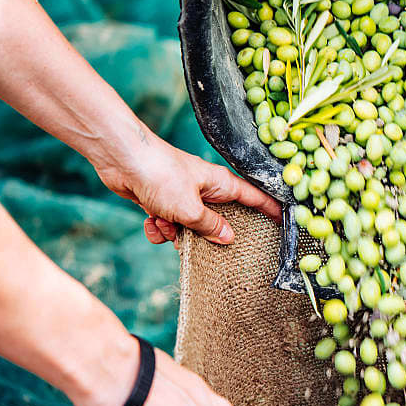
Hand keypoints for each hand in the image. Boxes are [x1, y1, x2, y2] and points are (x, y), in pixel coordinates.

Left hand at [93, 133, 280, 245]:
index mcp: (221, 184)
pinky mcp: (162, 201)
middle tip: (205, 245)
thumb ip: (210, 226)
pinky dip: (159, 228)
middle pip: (220, 220)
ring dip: (176, 233)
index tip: (284, 224)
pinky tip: (150, 222)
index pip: (255, 198)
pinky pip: (168, 224)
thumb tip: (228, 238)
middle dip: (208, 235)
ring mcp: (183, 196)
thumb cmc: (160, 174)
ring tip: (165, 223)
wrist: (121, 159)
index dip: (270, 210)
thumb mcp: (189, 208)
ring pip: (190, 227)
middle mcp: (205, 190)